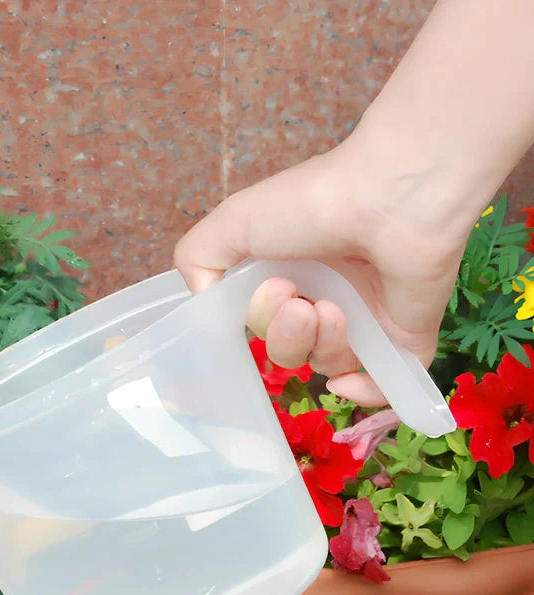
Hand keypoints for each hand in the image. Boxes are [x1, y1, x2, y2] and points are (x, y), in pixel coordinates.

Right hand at [173, 145, 467, 405]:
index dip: (257, 321)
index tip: (268, 291)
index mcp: (290, 272)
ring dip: (321, 345)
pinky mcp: (405, 338)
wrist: (393, 195)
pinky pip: (381, 386)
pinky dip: (362, 392)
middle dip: (284, 335)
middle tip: (297, 300)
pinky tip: (346, 379)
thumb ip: (197, 260)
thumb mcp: (232, 221)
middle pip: (289, 350)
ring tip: (331, 309)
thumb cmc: (314, 202)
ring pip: (328, 365)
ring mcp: (368, 319)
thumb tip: (205, 306)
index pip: (260, 325)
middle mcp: (327, 296)